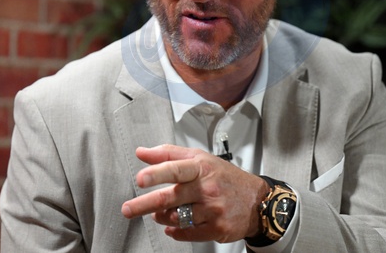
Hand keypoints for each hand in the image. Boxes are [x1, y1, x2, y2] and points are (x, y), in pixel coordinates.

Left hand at [121, 144, 267, 242]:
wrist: (257, 201)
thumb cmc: (226, 177)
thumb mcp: (200, 158)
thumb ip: (168, 154)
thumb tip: (142, 152)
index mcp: (201, 167)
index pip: (175, 168)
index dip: (156, 173)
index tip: (140, 178)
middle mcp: (207, 188)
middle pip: (170, 197)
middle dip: (144, 204)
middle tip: (128, 209)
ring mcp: (212, 209)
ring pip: (176, 217)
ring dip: (162, 216)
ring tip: (161, 212)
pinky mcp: (217, 228)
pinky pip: (187, 233)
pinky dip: (175, 231)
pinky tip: (172, 226)